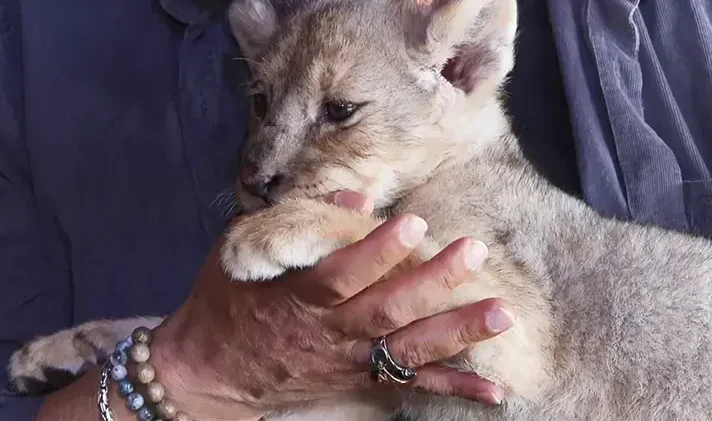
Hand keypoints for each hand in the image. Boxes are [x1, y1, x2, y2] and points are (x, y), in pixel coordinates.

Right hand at [151, 191, 514, 419]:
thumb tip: (357, 199)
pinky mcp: (359, 381)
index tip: (413, 223)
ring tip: (502, 313)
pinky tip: (494, 388)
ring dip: (457, 332)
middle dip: (433, 282)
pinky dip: (453, 386)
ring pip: (408, 348)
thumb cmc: (225, 301)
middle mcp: (329, 332)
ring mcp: (348, 361)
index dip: (377, 251)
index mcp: (299, 294)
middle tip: (473, 252)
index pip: (342, 273)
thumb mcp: (243, 251)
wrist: (210, 371)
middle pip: (386, 309)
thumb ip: (298, 224)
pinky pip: (410, 386)